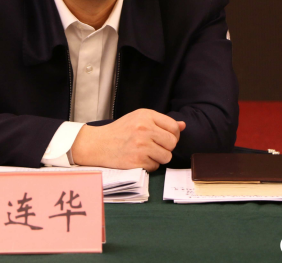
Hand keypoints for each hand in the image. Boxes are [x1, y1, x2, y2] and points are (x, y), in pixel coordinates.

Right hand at [70, 108, 185, 171]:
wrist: (98, 144)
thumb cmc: (120, 131)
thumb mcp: (138, 119)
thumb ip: (161, 122)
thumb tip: (183, 125)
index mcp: (146, 115)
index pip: (174, 127)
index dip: (173, 135)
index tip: (165, 138)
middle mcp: (144, 129)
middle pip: (172, 143)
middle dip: (167, 147)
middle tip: (155, 147)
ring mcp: (141, 145)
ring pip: (167, 156)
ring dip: (159, 158)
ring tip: (146, 153)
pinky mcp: (137, 161)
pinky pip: (155, 166)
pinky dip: (149, 165)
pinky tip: (138, 159)